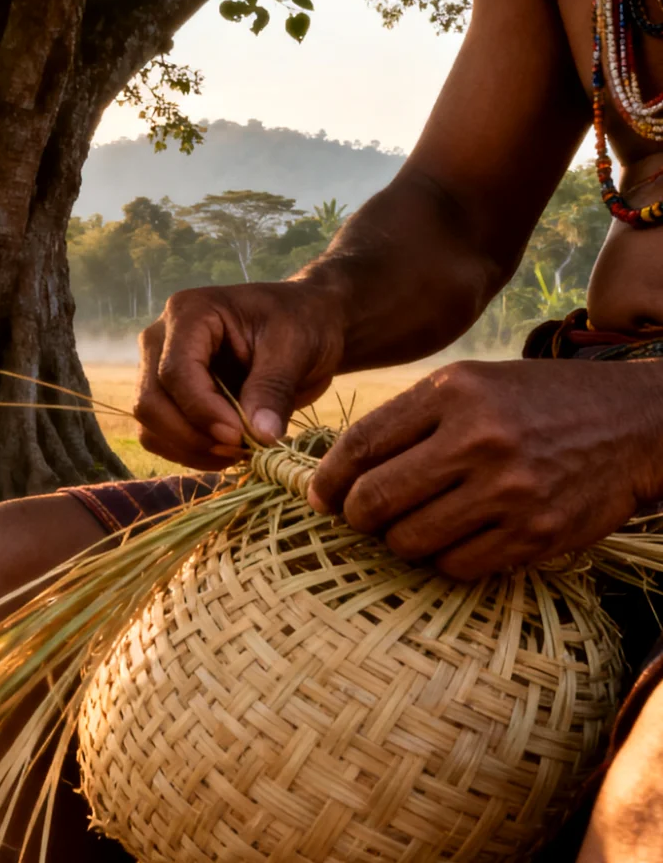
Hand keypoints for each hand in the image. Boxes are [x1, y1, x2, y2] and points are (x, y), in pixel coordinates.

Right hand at [135, 282, 346, 469]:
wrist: (308, 325)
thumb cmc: (302, 323)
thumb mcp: (296, 348)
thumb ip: (273, 388)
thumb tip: (260, 436)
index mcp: (190, 313)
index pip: (175, 371)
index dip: (202, 410)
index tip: (241, 437)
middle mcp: (161, 340)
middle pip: (151, 401)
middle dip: (192, 435)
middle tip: (242, 448)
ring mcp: (159, 369)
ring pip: (149, 424)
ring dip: (189, 449)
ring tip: (239, 451)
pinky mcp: (168, 397)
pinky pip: (160, 436)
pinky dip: (190, 453)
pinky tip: (229, 452)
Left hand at [308, 360, 662, 578]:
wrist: (634, 424)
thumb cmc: (537, 403)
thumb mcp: (472, 385)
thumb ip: (408, 420)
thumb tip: (337, 474)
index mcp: (454, 393)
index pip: (361, 445)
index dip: (329, 479)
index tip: (320, 496)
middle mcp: (478, 439)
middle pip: (375, 499)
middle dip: (356, 516)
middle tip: (360, 518)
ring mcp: (509, 490)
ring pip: (410, 540)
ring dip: (398, 541)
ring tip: (410, 527)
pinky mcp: (535, 533)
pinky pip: (456, 566)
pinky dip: (443, 560)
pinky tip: (453, 540)